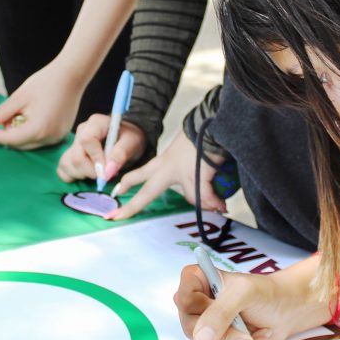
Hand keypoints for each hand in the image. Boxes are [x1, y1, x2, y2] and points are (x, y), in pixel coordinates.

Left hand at [0, 61, 83, 149]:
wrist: (71, 76)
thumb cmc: (44, 83)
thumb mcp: (19, 98)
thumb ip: (1, 114)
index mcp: (37, 129)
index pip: (9, 140)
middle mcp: (49, 138)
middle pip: (19, 145)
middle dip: (8, 134)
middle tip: (7, 116)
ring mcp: (57, 138)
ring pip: (30, 144)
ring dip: (20, 133)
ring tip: (22, 113)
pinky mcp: (62, 134)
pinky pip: (41, 140)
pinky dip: (33, 132)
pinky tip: (34, 116)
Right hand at [56, 115, 146, 183]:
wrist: (127, 140)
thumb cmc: (130, 138)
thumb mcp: (132, 143)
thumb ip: (121, 154)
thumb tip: (107, 171)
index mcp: (95, 123)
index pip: (87, 140)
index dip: (95, 158)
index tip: (106, 170)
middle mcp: (81, 131)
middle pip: (76, 156)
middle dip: (91, 171)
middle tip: (105, 174)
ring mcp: (73, 144)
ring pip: (67, 164)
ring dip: (82, 175)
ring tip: (98, 173)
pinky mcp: (69, 155)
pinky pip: (62, 170)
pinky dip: (73, 177)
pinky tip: (87, 175)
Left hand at [105, 130, 225, 219]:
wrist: (213, 123)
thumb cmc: (205, 133)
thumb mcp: (190, 149)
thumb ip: (192, 168)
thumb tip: (205, 191)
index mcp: (166, 160)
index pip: (142, 172)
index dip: (129, 182)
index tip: (117, 190)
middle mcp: (170, 167)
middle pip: (148, 191)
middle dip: (132, 206)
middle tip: (116, 216)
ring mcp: (183, 173)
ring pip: (191, 197)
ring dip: (207, 203)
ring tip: (219, 207)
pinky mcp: (196, 176)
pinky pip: (207, 197)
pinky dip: (216, 202)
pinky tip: (223, 206)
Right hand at [175, 264, 320, 339]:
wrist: (286, 313)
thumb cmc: (265, 293)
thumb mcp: (245, 294)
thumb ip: (222, 312)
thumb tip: (201, 337)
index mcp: (198, 280)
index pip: (183, 296)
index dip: (197, 308)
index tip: (221, 310)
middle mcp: (195, 304)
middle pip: (192, 328)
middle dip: (225, 336)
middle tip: (248, 336)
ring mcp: (204, 326)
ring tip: (255, 339)